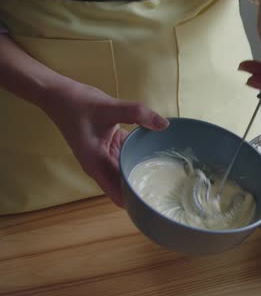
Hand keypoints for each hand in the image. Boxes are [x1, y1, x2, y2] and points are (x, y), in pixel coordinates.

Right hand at [41, 80, 168, 206]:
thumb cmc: (78, 104)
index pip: (119, 193)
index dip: (136, 200)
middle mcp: (99, 166)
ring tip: (167, 178)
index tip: (156, 201)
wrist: (58, 94)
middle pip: (124, 187)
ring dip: (141, 173)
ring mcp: (103, 157)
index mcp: (96, 164)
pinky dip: (137, 157)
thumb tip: (164, 124)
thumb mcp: (110, 108)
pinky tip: (156, 156)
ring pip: (126, 172)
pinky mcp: (107, 147)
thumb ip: (137, 114)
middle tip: (168, 192)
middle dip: (143, 189)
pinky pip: (125, 157)